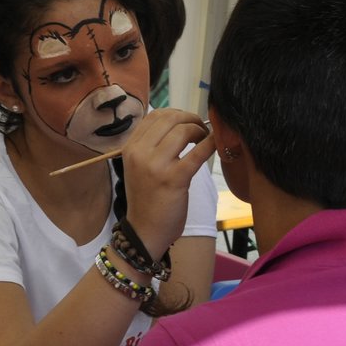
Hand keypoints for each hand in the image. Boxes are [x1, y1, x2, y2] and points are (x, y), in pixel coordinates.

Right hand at [121, 109, 214, 256]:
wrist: (145, 231)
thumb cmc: (147, 199)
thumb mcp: (140, 167)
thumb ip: (152, 145)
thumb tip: (179, 123)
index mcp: (130, 148)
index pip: (155, 115)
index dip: (176, 113)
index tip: (188, 121)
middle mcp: (140, 153)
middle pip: (170, 119)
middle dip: (191, 119)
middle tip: (201, 128)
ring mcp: (155, 166)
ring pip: (183, 131)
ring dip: (200, 130)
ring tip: (204, 139)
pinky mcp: (174, 179)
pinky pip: (197, 153)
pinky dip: (210, 144)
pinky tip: (215, 144)